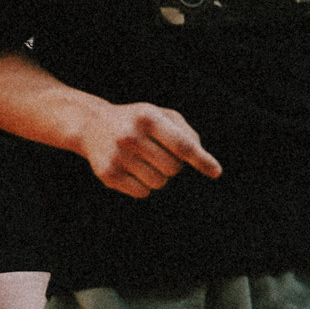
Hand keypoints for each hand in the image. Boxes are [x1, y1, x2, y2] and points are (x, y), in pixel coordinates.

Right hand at [76, 102, 221, 198]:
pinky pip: (142, 193)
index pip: (182, 144)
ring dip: (158, 177)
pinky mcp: (108, 175)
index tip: (216, 172)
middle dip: (173, 166)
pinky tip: (132, 170)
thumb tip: (204, 160)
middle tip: (159, 154)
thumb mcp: (160, 115)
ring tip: (144, 161)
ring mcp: (118, 156)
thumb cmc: (137, 121)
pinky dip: (143, 186)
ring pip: (159, 183)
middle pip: (173, 168)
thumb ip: (185, 133)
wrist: (92, 125)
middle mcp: (131, 136)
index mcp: (148, 117)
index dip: (201, 159)